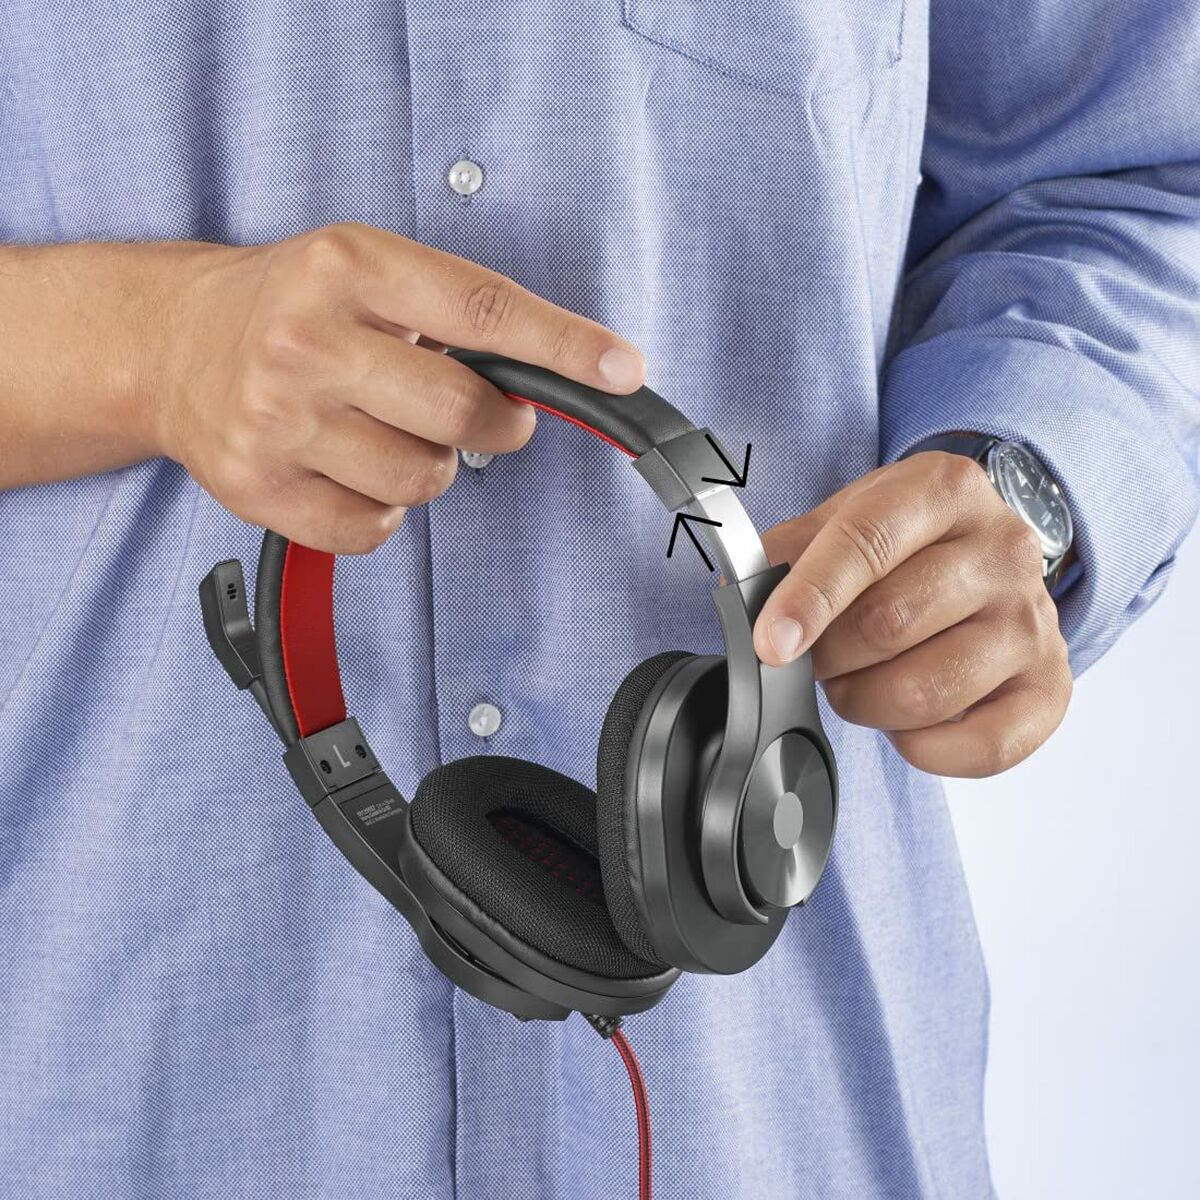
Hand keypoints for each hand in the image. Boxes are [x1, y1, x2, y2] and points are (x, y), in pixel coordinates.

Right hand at [153, 223, 645, 551]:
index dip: (564, 346)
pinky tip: (352, 470)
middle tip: (489, 412)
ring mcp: (277, 418)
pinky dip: (382, 512)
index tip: (621, 370)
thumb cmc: (290, 305)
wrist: (171, 342)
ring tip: (386, 430)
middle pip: (462, 414)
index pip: (483, 310)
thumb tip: (563, 373)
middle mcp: (307, 340)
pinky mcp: (257, 486)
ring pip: (422, 479)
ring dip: (428, 465)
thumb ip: (453, 312)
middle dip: (498, 423)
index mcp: (348, 266)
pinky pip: (372, 531)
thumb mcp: (365, 268)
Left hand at [752, 452, 1072, 776]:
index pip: (867, 542)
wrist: (988, 550)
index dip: (810, 598)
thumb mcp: (847, 514)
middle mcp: (1002, 550)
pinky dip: (924, 748)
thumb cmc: (906, 539)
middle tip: (819, 656)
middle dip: (830, 657)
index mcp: (945, 491)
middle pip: (888, 624)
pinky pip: (982, 746)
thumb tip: (741, 592)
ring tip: (860, 682)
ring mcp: (1033, 620)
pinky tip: (907, 721)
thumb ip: (788, 549)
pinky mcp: (1049, 686)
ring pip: (926, 691)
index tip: (771, 642)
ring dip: (866, 702)